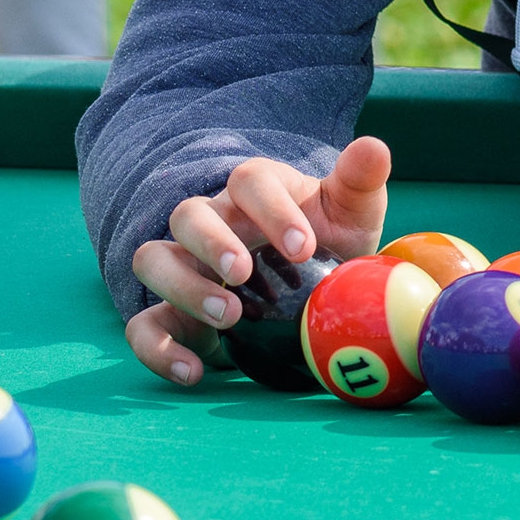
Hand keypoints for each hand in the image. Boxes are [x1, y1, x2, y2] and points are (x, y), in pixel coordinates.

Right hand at [125, 136, 390, 384]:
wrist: (307, 295)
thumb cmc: (328, 242)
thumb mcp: (350, 214)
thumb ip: (360, 181)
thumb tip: (374, 146)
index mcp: (254, 193)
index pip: (249, 181)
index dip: (272, 210)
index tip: (305, 248)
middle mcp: (212, 223)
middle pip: (188, 214)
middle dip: (212, 242)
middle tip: (243, 275)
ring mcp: (185, 267)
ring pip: (153, 260)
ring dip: (182, 286)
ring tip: (227, 317)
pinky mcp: (172, 314)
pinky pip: (144, 326)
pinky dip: (158, 349)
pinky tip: (193, 372)